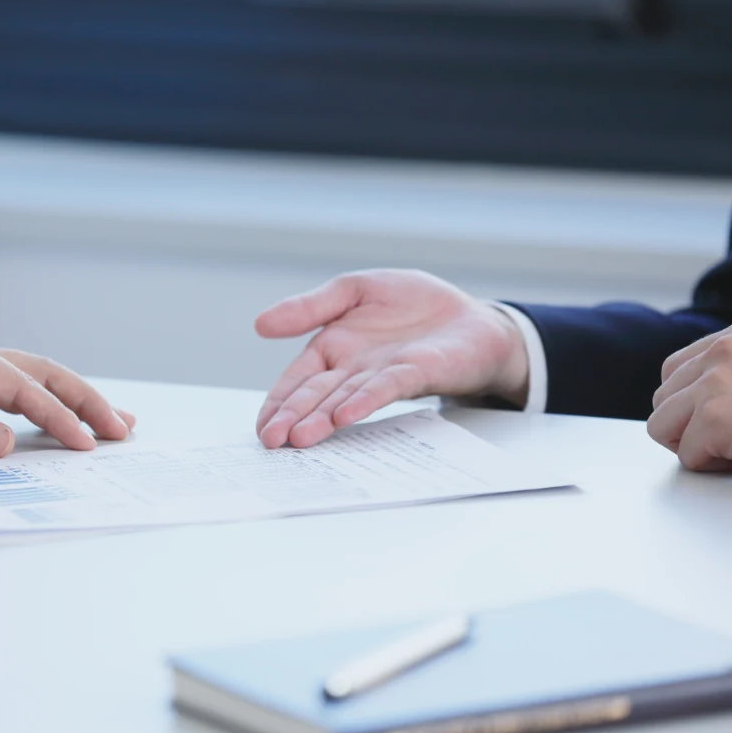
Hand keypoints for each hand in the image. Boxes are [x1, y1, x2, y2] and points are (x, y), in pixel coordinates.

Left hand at [0, 329, 134, 457]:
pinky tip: (71, 423)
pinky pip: (16, 395)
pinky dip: (46, 409)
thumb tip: (7, 444)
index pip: (21, 385)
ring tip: (116, 422)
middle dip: (84, 400)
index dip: (57, 415)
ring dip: (74, 401)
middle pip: (42, 373)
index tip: (85, 441)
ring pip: (35, 381)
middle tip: (121, 428)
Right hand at [255, 269, 529, 448]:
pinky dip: (364, 401)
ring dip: (321, 420)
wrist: (472, 317)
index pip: (296, 381)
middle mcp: (354, 370)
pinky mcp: (416, 372)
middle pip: (315, 396)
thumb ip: (311, 306)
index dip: (277, 403)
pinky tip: (345, 415)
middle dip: (292, 419)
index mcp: (333, 349)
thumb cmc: (413, 305)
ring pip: (344, 399)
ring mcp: (383, 375)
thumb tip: (259, 324)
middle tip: (272, 442)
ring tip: (300, 439)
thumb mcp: (353, 290)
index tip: (262, 427)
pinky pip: (385, 387)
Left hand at [648, 318, 731, 477]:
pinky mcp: (717, 419)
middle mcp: (724, 351)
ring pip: (662, 425)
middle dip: (687, 425)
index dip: (691, 403)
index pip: (676, 369)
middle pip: (663, 397)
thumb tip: (696, 396)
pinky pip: (687, 454)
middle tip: (729, 439)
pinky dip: (712, 465)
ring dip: (693, 444)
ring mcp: (716, 383)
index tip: (722, 418)